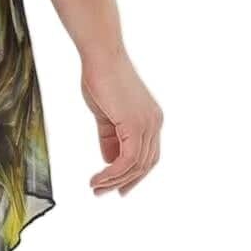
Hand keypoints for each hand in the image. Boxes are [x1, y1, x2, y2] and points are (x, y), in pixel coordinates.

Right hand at [80, 48, 162, 195]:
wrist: (100, 57)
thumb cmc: (100, 78)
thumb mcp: (105, 116)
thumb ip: (109, 139)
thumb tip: (109, 161)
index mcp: (151, 119)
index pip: (148, 156)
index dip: (134, 175)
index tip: (117, 188)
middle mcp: (155, 123)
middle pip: (145, 164)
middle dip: (124, 182)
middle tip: (102, 193)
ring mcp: (148, 124)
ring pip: (136, 165)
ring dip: (114, 180)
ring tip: (95, 187)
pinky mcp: (136, 124)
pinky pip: (128, 159)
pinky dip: (113, 173)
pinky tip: (98, 178)